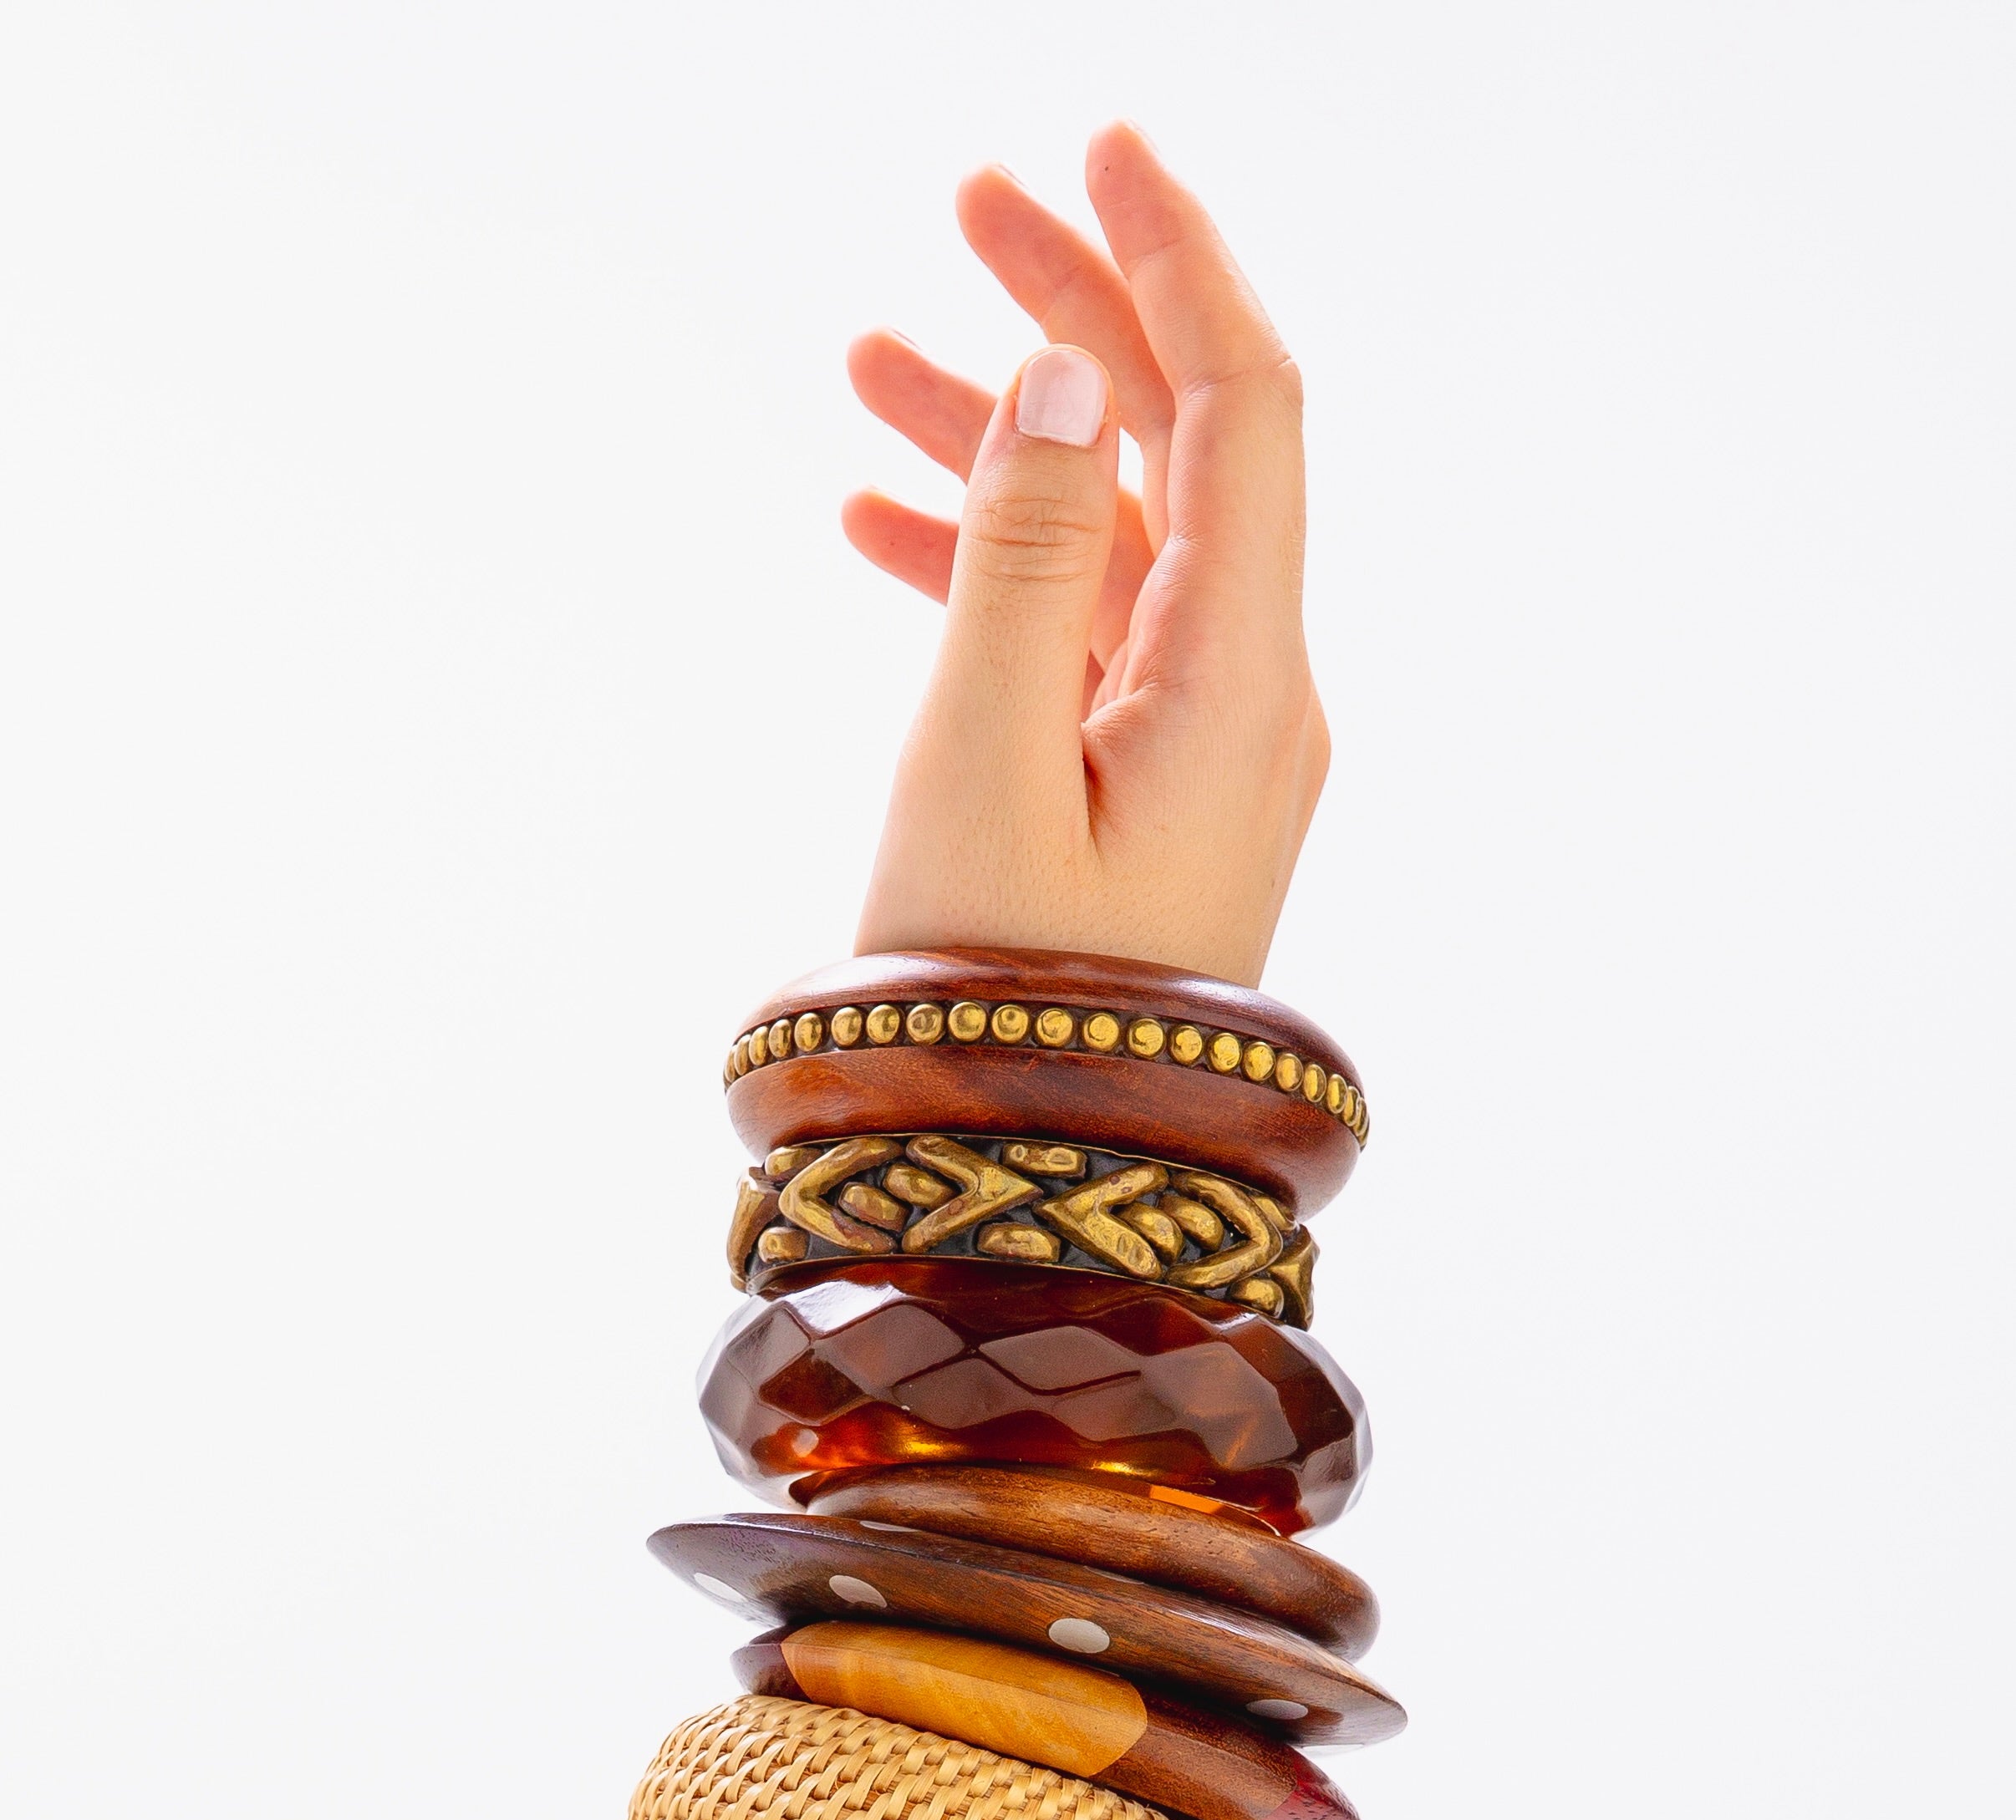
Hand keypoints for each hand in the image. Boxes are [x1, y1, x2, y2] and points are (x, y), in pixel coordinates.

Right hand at [845, 124, 1327, 987]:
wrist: (1043, 1179)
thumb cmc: (1001, 1000)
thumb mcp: (980, 761)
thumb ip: (1016, 557)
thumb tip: (1055, 375)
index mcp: (1237, 671)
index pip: (1243, 405)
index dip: (1176, 256)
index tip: (1098, 139)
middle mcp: (1245, 688)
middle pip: (1179, 445)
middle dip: (1076, 312)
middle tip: (964, 201)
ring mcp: (1197, 741)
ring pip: (1111, 534)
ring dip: (1004, 441)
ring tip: (869, 359)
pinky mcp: (1141, 787)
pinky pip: (1077, 634)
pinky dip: (989, 566)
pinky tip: (877, 520)